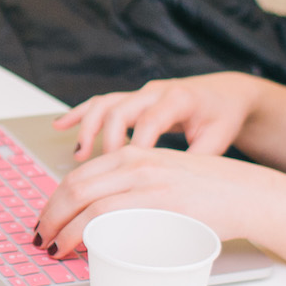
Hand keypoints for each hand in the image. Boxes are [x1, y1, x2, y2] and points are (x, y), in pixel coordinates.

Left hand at [32, 144, 285, 258]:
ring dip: (61, 228)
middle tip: (42, 238)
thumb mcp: (164, 179)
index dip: (55, 200)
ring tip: (53, 248)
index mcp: (134, 155)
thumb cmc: (209, 194)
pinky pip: (107, 217)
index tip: (47, 220)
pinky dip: (84, 235)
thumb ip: (135, 190)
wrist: (249, 194)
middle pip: (74, 187)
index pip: (79, 175)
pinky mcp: (158, 203)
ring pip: (84, 202)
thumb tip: (103, 221)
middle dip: (50, 215)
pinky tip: (78, 248)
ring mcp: (146, 182)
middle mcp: (135, 162)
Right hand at [53, 72, 263, 158]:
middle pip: (118, 111)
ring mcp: (140, 93)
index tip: (128, 177)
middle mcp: (154, 92)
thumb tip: (175, 194)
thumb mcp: (218, 141)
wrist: (226, 93)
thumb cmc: (222, 118)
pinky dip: (78, 114)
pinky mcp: (131, 99)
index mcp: (178, 99)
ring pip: (104, 105)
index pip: (149, 122)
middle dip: (104, 143)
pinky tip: (59, 127)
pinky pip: (99, 103)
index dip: (135, 149)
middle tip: (100, 174)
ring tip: (77, 157)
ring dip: (87, 130)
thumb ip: (197, 162)